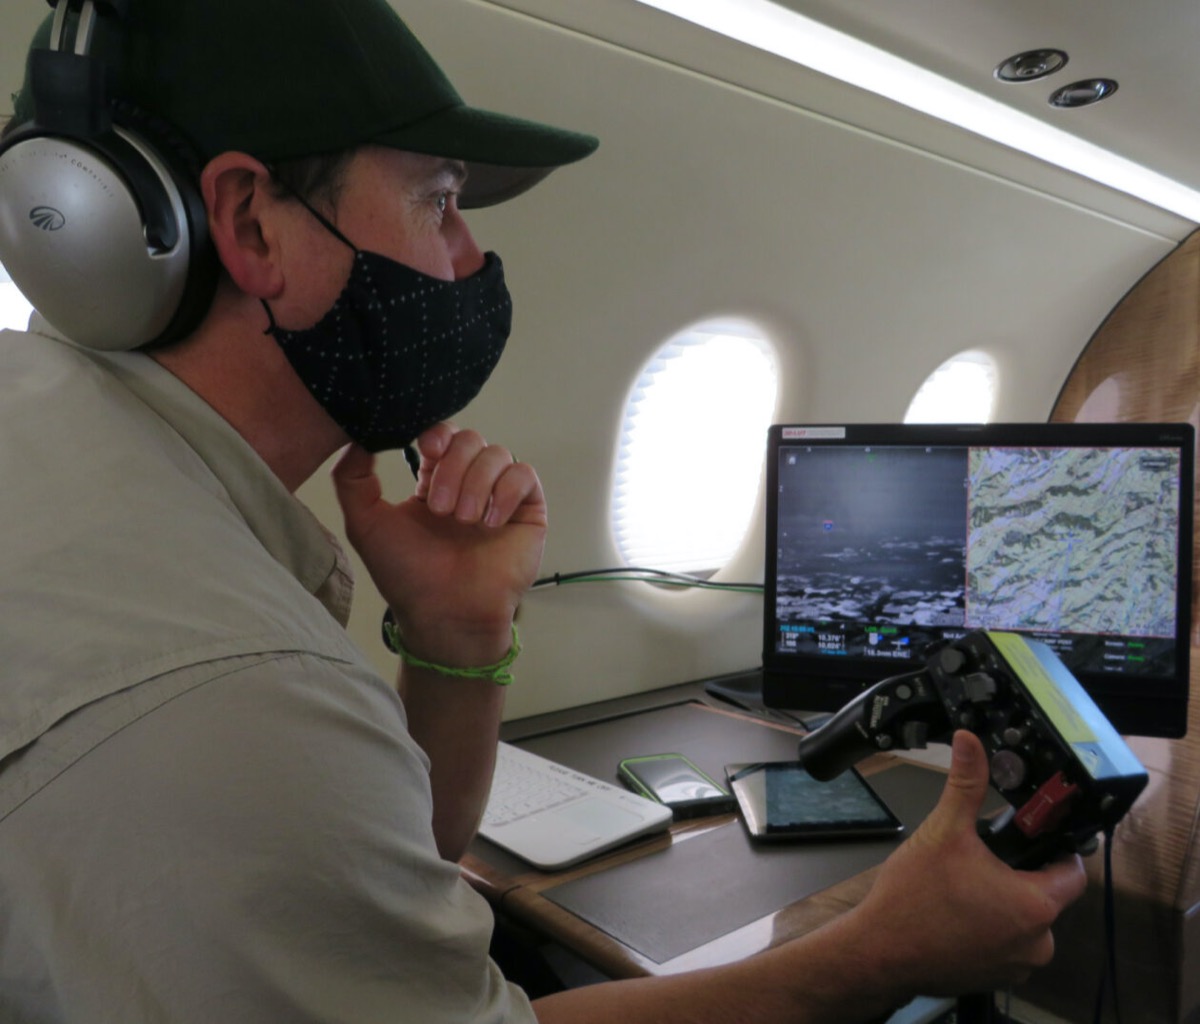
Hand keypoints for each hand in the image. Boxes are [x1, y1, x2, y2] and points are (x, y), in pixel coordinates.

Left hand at [332, 424, 546, 665]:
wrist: (445, 613)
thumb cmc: (406, 576)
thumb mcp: (366, 523)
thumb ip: (352, 479)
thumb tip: (358, 437)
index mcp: (435, 482)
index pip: (442, 436)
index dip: (437, 435)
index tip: (427, 452)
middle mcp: (469, 484)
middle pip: (470, 439)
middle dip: (454, 467)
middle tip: (441, 508)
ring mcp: (500, 497)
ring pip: (498, 453)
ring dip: (477, 482)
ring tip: (464, 520)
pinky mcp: (527, 511)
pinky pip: (524, 475)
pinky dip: (505, 492)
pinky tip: (490, 522)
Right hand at [844, 731, 1086, 1001]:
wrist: (879, 951)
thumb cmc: (913, 898)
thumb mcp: (943, 831)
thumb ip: (965, 785)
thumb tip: (970, 743)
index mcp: (1035, 904)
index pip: (1072, 871)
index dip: (1053, 848)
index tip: (1028, 837)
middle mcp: (1037, 942)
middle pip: (1046, 895)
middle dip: (1019, 874)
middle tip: (982, 860)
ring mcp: (1017, 965)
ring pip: (1025, 922)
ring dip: (1004, 905)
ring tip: (964, 888)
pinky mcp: (997, 978)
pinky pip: (1007, 945)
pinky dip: (990, 930)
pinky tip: (957, 915)